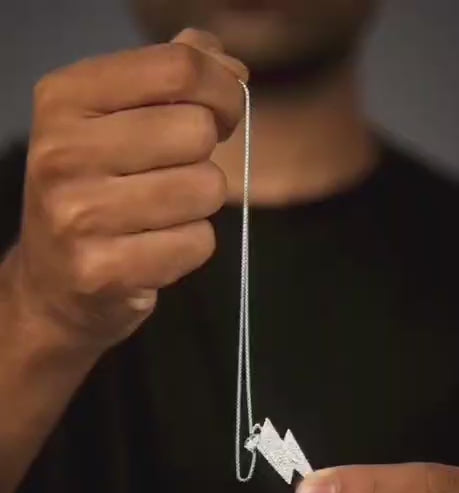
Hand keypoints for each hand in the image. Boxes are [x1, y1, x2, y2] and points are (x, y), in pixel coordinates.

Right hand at [6, 29, 247, 351]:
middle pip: (197, 131)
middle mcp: (62, 152)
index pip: (177, 68)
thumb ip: (170, 79)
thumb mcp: (113, 120)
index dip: (222, 90)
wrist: (53, 284)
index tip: (223, 114)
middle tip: (177, 174)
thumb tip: (232, 69)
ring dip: (199, 205)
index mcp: (64, 98)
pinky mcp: (103, 270)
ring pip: (204, 189)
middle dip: (204, 156)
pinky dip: (191, 246)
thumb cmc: (94, 192)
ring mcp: (79, 216)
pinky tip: (156, 248)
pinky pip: (197, 242)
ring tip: (161, 215)